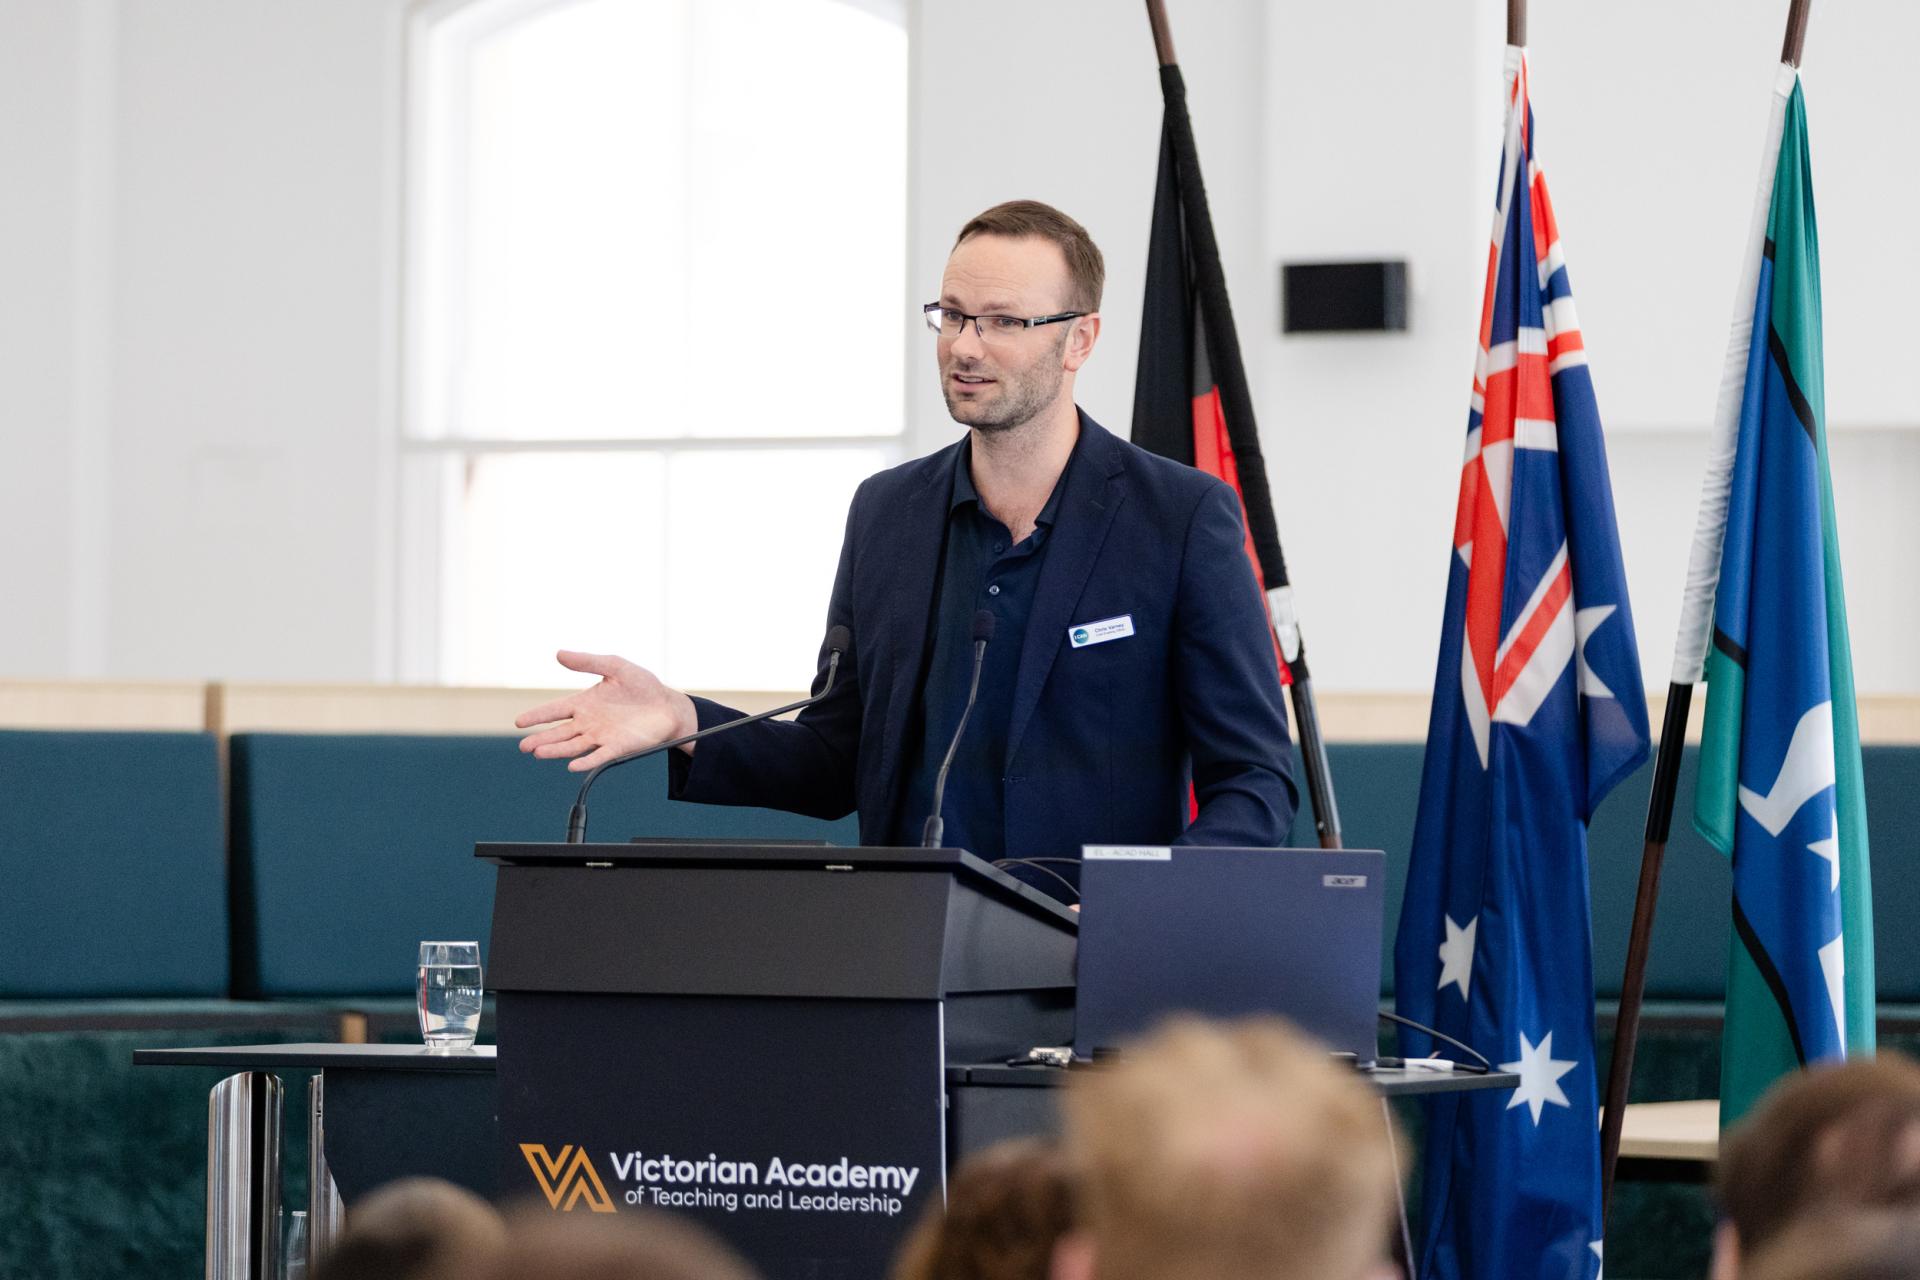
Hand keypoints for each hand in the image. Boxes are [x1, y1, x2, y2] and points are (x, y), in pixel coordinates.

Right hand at [514, 651, 698, 771]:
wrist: (668, 705)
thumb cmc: (642, 685)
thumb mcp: (615, 666)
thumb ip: (588, 661)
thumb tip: (559, 653)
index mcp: (585, 703)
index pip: (555, 710)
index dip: (537, 716)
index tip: (519, 722)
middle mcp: (589, 722)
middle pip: (560, 733)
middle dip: (540, 739)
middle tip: (523, 746)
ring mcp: (602, 736)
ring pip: (574, 746)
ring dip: (556, 750)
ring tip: (538, 753)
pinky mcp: (618, 747)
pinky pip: (599, 756)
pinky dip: (586, 762)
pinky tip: (572, 766)